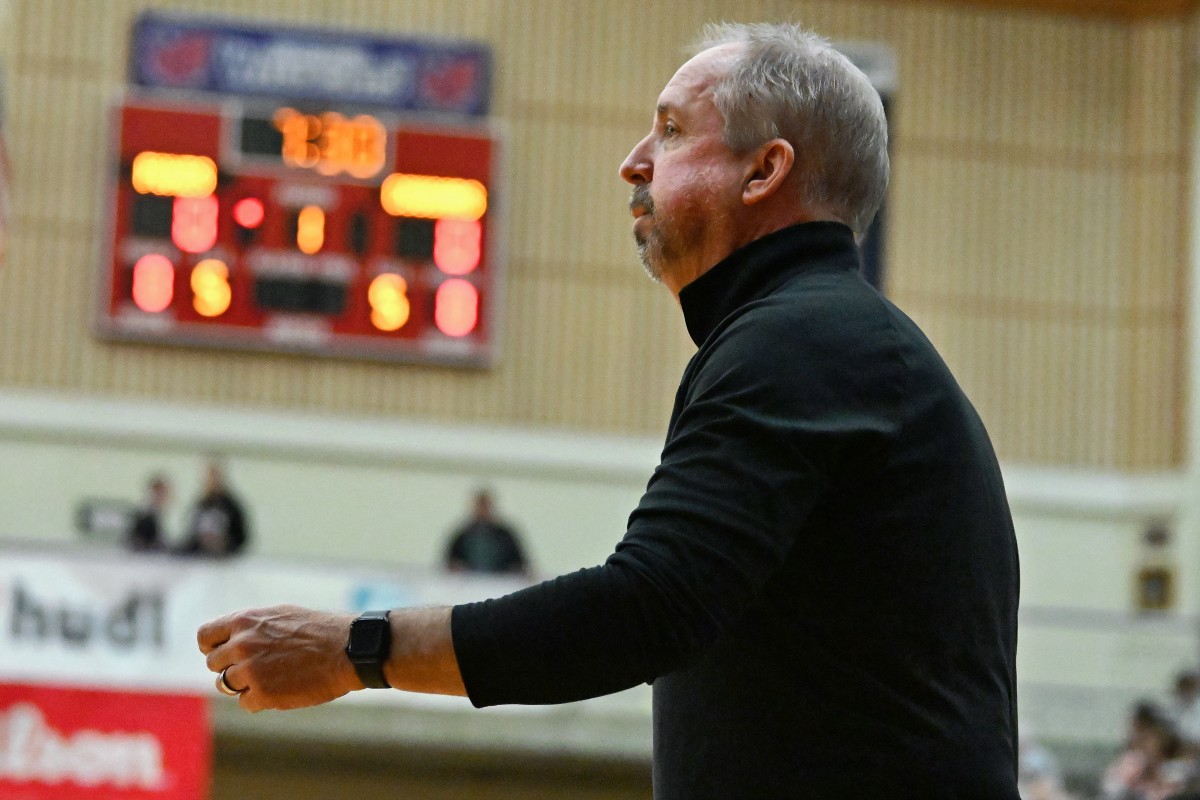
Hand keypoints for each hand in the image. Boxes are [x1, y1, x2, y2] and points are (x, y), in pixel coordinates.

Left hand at [197, 605, 362, 711]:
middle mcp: (242, 644)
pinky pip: (246, 703)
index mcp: (245, 621)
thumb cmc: (319, 631)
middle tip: (256, 667)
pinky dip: (260, 699)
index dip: (213, 647)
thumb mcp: (281, 616)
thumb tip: (230, 641)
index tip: (225, 654)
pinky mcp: (262, 694)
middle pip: (214, 663)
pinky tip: (282, 689)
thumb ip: (251, 628)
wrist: (347, 649)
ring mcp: (250, 671)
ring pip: (226, 685)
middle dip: (231, 667)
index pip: (205, 637)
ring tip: (271, 678)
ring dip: (243, 684)